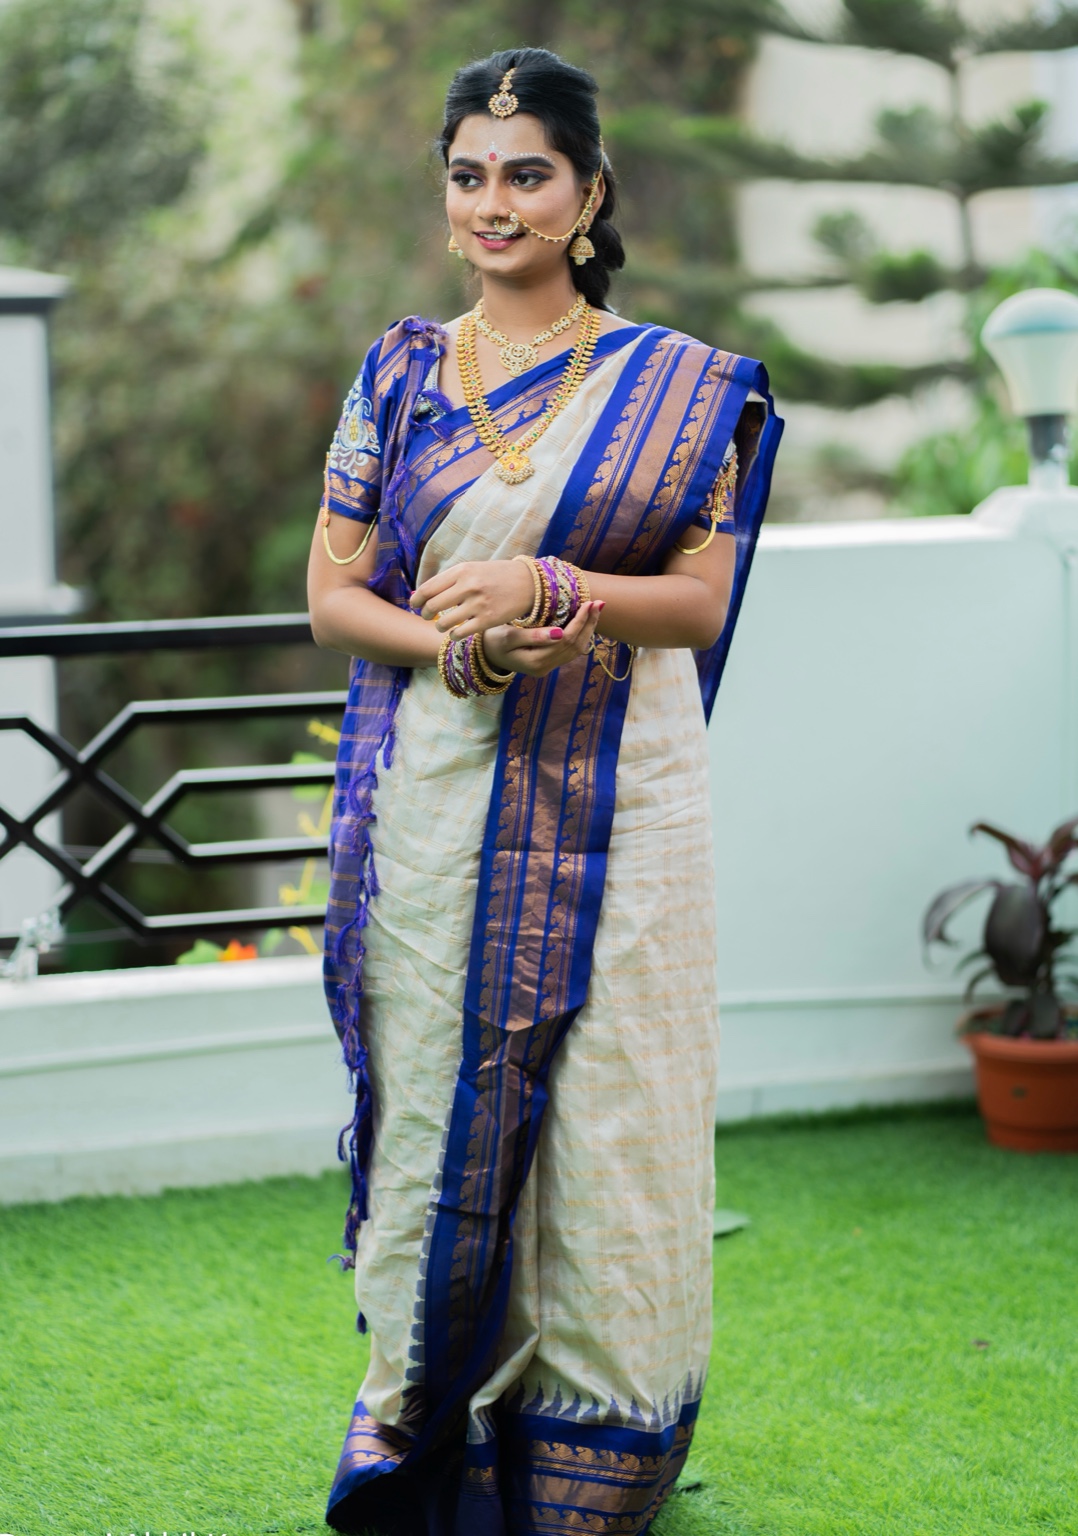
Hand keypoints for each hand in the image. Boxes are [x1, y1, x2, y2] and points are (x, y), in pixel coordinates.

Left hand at [409, 559, 535, 637]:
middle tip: (427, 616)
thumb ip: (450, 580)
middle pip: (432, 606)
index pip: (428, 588)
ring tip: (442, 626)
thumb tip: (421, 593)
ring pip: (444, 623)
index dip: (416, 599)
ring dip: (439, 627)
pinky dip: (454, 636)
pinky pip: (461, 633)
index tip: (415, 605)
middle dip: (425, 614)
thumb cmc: (496, 576)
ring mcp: (478, 604)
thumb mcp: (472, 569)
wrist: (528, 583)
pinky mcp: (487, 620)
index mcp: (462, 571)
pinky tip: (455, 634)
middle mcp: (468, 586)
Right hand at [482, 601, 603, 676]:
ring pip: (576, 649)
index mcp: (536, 662)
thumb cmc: (492, 640)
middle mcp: (545, 667)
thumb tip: (561, 633)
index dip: (579, 621)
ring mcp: (548, 667)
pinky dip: (580, 634)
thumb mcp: (507, 636)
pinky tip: (584, 621)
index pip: (566, 640)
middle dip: (589, 623)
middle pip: (575, 645)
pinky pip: (570, 650)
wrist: (485, 653)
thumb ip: (533, 636)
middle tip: (599, 602)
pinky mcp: (549, 663)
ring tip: (595, 610)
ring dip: (588, 629)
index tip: (589, 603)